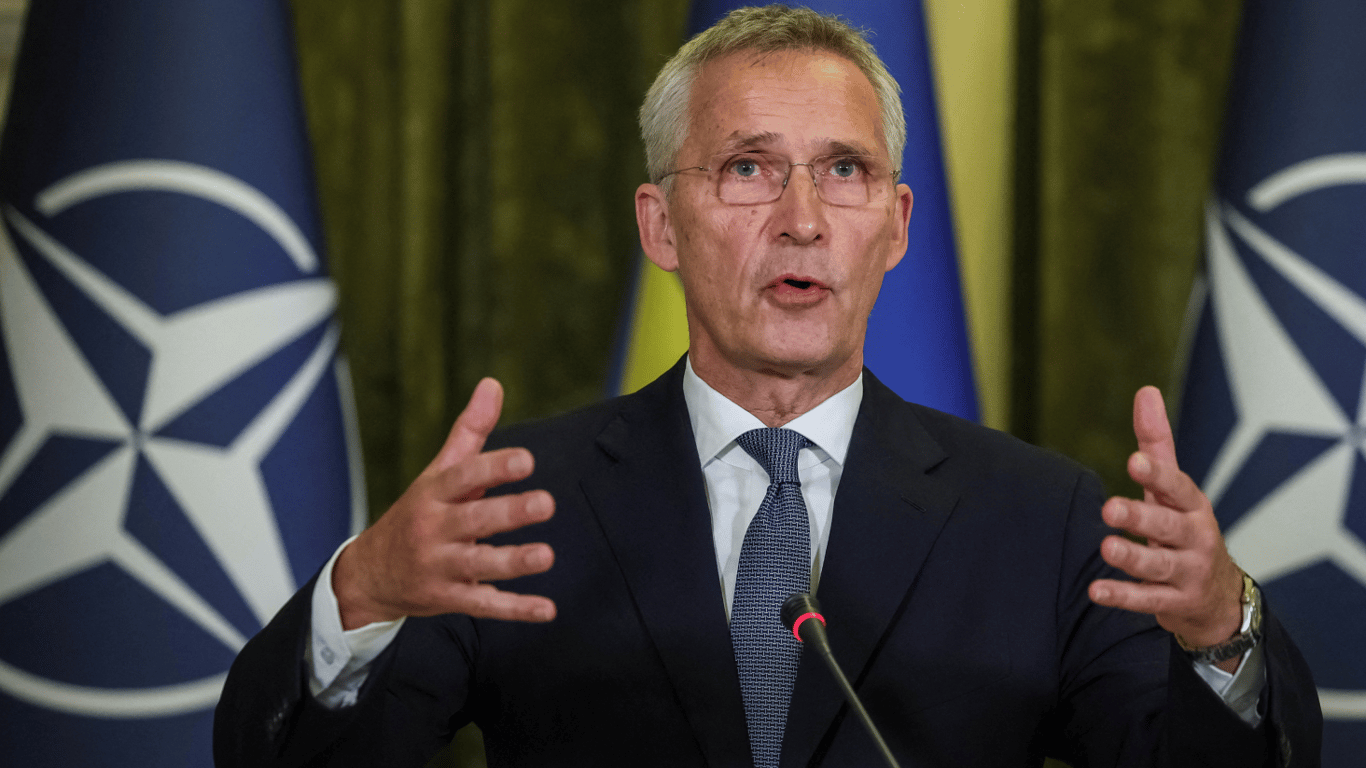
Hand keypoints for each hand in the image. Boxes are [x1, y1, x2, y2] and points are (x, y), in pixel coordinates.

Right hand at [332, 378, 556, 628]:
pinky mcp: (447, 598)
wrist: (369, 574)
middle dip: (509, 513)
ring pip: (478, 565)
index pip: (463, 477)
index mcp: (434, 494)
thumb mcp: (437, 472)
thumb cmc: (418, 513)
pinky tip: (547, 609)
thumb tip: (494, 383)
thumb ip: (470, 431)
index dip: (494, 468)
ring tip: (546, 556)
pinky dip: (515, 609)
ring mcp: (439, 566)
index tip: (527, 460)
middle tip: (547, 503)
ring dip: (513, 562)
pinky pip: (483, 604)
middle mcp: (433, 530)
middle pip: (473, 520)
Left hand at [1088, 386, 1243, 666]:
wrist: (1218, 597)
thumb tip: (1146, 391)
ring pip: (1159, 565)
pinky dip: (1123, 597)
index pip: (1178, 487)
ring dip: (1133, 557)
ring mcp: (1187, 572)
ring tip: (1106, 547)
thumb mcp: (1173, 488)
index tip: (1134, 460)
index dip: (1158, 474)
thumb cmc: (1185, 529)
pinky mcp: (1175, 602)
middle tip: (1110, 508)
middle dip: (1142, 517)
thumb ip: (1157, 443)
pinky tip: (1096, 590)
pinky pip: (1148, 600)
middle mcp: (1193, 537)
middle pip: (1169, 525)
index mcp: (1192, 506)